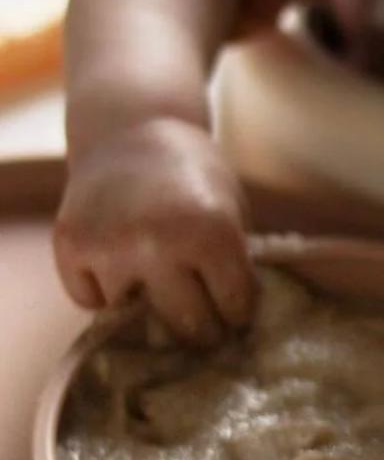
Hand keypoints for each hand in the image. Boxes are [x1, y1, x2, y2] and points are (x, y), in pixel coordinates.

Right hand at [54, 117, 256, 343]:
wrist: (132, 129)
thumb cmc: (194, 175)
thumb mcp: (231, 211)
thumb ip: (232, 266)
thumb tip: (233, 330)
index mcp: (211, 230)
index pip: (233, 306)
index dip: (238, 313)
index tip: (236, 315)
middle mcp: (158, 241)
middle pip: (187, 323)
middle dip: (202, 330)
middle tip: (206, 327)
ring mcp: (109, 246)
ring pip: (133, 317)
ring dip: (146, 306)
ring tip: (158, 281)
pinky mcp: (70, 246)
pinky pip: (91, 301)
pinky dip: (105, 293)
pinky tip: (119, 265)